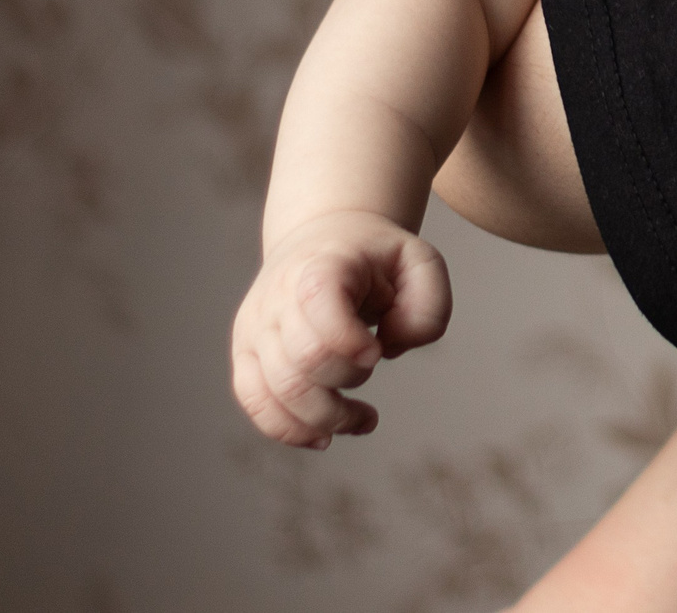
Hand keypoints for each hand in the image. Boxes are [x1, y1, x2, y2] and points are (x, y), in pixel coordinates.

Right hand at [231, 208, 451, 447]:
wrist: (325, 239)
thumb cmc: (377, 258)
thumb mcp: (420, 262)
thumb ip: (429, 305)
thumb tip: (392, 346)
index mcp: (320, 266)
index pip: (319, 307)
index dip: (351, 343)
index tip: (378, 351)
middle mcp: (276, 297)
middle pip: (302, 362)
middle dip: (347, 382)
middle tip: (373, 368)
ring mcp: (256, 328)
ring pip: (276, 392)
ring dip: (326, 419)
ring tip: (363, 420)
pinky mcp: (247, 354)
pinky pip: (255, 403)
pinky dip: (289, 430)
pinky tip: (324, 437)